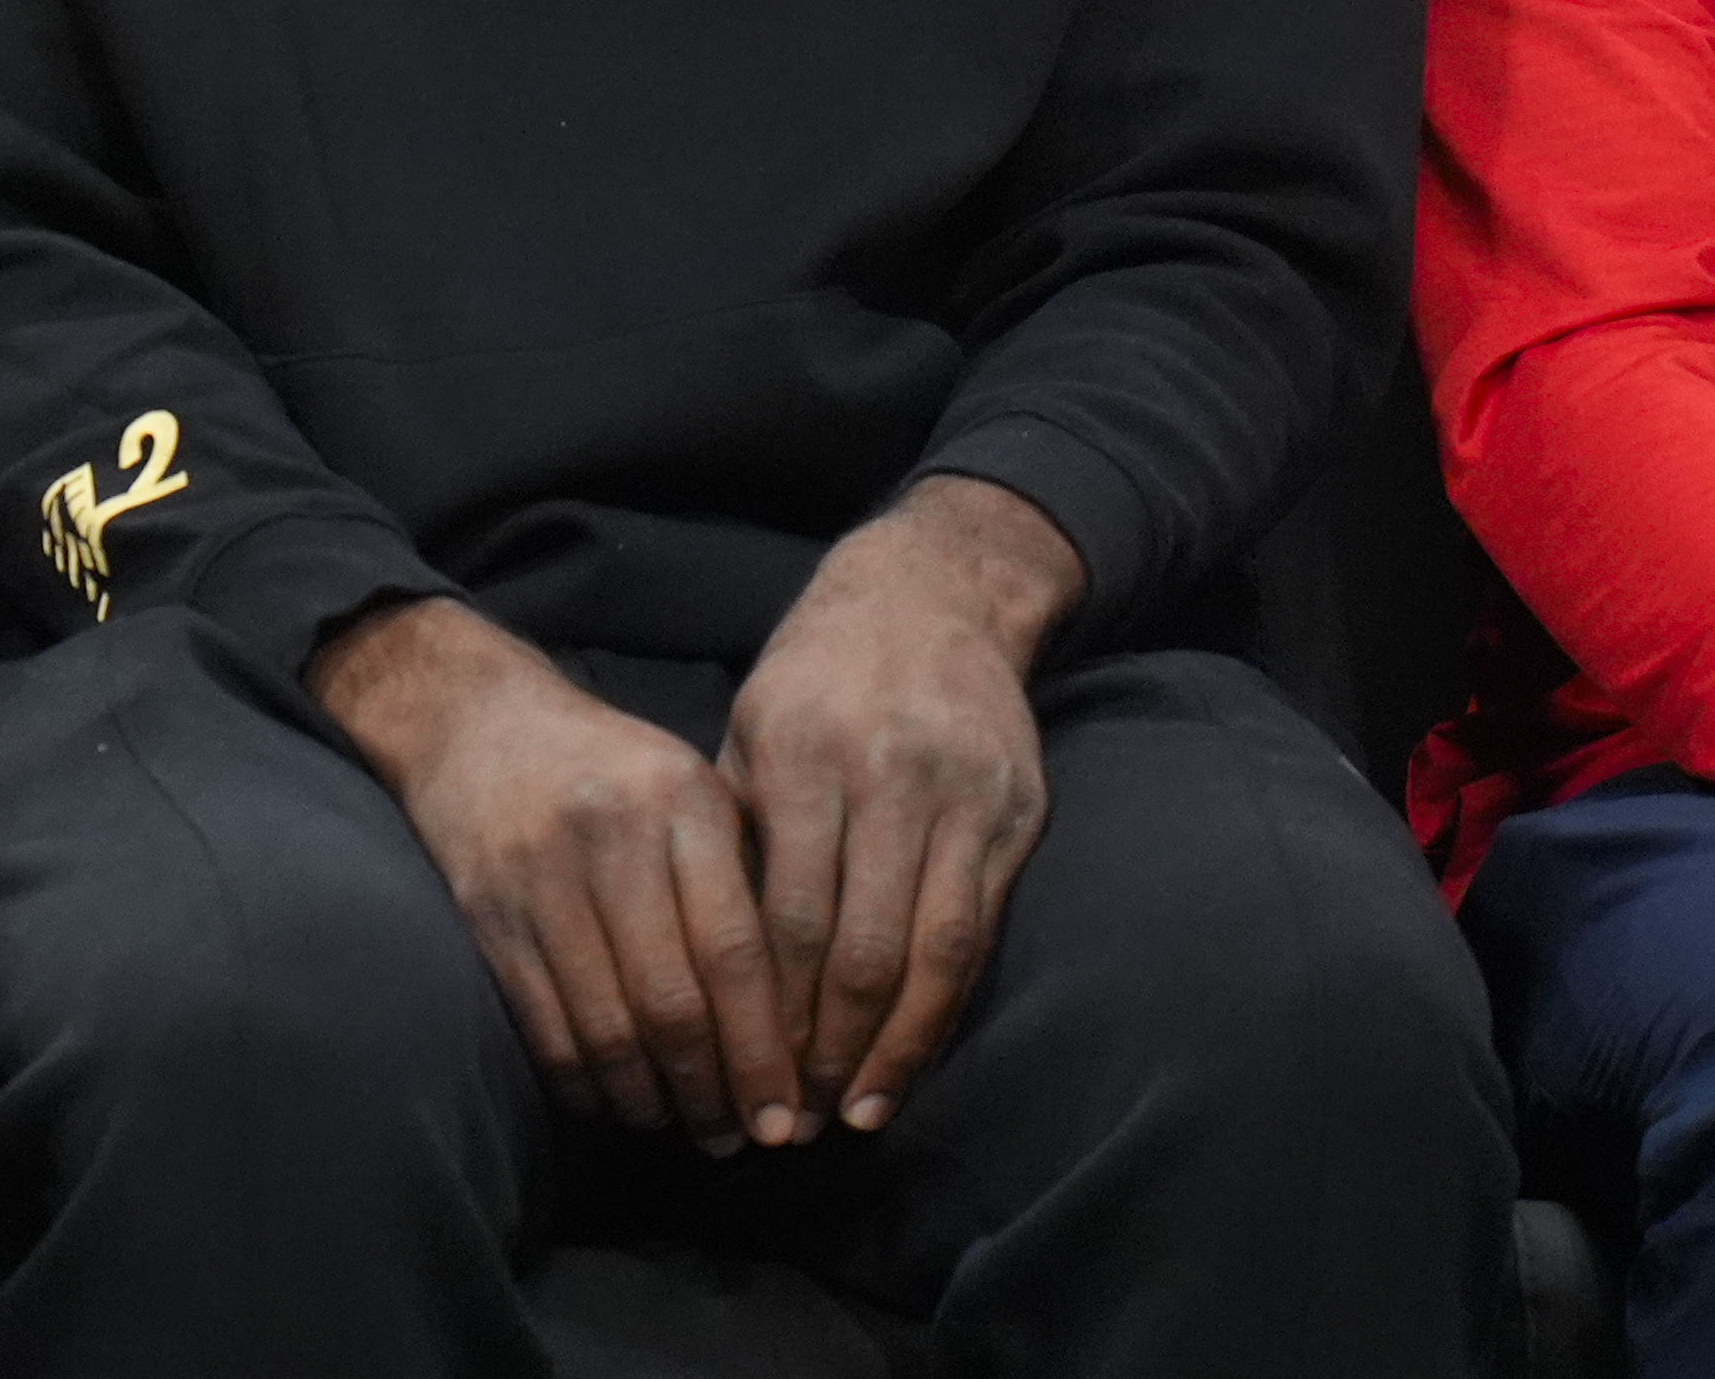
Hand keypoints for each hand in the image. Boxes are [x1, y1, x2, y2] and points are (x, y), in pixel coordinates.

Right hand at [315, 598, 792, 1152]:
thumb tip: (803, 1019)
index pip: (737, 951)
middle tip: (739, 1140)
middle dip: (713, 1091)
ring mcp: (541, 874)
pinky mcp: (488, 910)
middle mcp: (612, 834)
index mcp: (682, 801)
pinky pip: (544, 1023)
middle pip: (675, 1001)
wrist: (474, 719)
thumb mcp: (688, 788)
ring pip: (607, 1025)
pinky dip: (583, 1081)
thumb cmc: (610, 768)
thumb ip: (742, 877)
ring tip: (680, 1128)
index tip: (789, 1114)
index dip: (765, 1049)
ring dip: (649, 1099)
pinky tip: (612, 1103)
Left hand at [716, 483, 1074, 1135]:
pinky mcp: (1015, 815)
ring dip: (888, 1047)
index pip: (782, 911)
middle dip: (822, 1046)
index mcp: (802, 753)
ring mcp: (959, 797)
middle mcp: (886, 777)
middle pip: (856, 945)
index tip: (739, 1074)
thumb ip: (736, 832)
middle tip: (791, 1120)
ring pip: (928, 952)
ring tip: (850, 1111)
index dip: (762, 1007)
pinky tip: (907, 1056)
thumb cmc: (816, 676)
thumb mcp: (752, 729)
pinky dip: (941, 1008)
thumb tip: (698, 962)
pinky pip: (977, 934)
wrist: (933, 594)